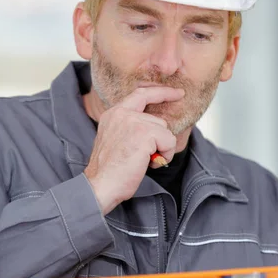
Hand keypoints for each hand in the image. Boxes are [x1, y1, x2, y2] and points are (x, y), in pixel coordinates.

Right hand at [84, 86, 183, 214]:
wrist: (100, 185)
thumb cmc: (108, 170)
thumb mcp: (115, 139)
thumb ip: (129, 127)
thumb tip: (155, 128)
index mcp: (113, 113)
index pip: (141, 94)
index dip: (161, 92)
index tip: (177, 92)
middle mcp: (122, 113)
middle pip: (158, 121)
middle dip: (160, 140)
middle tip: (153, 156)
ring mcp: (133, 122)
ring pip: (165, 131)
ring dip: (161, 149)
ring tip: (144, 161)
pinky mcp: (144, 133)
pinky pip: (169, 141)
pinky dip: (165, 155)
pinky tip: (150, 163)